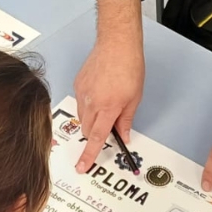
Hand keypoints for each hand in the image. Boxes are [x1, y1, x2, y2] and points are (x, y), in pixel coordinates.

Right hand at [74, 37, 144, 173]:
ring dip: (92, 119)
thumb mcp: (134, 98)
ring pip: (82, 118)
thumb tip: (122, 136)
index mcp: (108, 108)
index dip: (89, 155)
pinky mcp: (77, 84)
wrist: (116, 44)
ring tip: (107, 103)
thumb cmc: (129, 67)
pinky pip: (80, 102)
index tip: (82, 167)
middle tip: (110, 123)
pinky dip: (88, 104)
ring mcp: (82, 92)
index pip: (97, 138)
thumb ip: (126, 120)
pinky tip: (100, 92)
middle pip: (87, 130)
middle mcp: (91, 102)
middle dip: (96, 134)